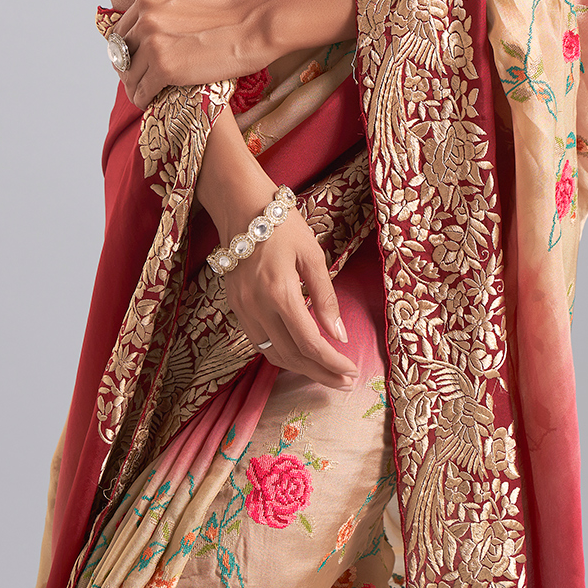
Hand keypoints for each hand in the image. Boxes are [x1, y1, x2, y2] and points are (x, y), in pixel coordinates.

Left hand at [114, 0, 268, 109]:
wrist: (255, 29)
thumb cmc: (231, 8)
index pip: (118, 33)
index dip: (129, 50)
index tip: (145, 59)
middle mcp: (146, 19)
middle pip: (120, 55)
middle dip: (130, 69)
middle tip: (149, 77)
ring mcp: (153, 43)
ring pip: (128, 76)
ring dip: (137, 86)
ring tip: (154, 90)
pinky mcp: (164, 68)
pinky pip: (140, 92)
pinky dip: (145, 100)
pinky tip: (158, 98)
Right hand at [220, 193, 358, 391]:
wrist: (241, 206)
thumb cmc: (282, 224)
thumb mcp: (313, 254)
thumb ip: (326, 297)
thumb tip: (339, 335)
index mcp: (280, 292)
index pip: (309, 343)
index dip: (332, 363)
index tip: (352, 371)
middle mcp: (257, 307)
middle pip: (291, 356)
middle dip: (320, 373)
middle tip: (345, 382)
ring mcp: (242, 308)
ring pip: (272, 354)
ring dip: (301, 368)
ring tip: (326, 373)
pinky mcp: (235, 306)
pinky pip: (259, 342)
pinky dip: (281, 352)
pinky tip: (299, 353)